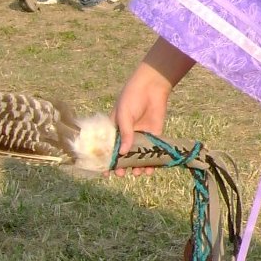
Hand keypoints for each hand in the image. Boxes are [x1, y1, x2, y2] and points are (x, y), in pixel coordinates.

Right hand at [111, 38, 194, 174]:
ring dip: (137, 167)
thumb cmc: (131, 97)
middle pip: (124, 156)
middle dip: (122, 167)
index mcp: (115, 130)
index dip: (107, 161)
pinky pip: (152, 152)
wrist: (152, 87)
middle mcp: (127, 136)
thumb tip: (124, 152)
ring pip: (138, 157)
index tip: (105, 173)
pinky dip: (151, 163)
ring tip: (137, 173)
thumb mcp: (124, 115)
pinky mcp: (154, 136)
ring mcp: (141, 137)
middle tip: (122, 174)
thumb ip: (125, 133)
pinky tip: (150, 170)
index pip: (109, 149)